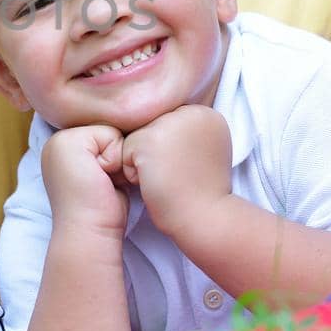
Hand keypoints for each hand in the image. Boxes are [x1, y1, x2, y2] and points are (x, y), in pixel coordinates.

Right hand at [40, 123, 128, 237]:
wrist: (89, 233)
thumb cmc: (102, 212)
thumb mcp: (104, 173)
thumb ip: (108, 152)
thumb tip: (132, 135)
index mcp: (64, 147)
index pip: (107, 133)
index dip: (116, 157)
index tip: (103, 183)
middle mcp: (58, 140)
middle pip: (110, 129)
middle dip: (117, 156)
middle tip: (103, 183)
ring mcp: (60, 140)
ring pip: (111, 130)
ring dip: (116, 158)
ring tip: (103, 181)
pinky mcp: (69, 142)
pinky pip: (110, 135)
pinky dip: (114, 160)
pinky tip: (102, 178)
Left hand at [122, 105, 232, 238]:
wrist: (205, 218)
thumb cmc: (200, 192)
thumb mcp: (203, 151)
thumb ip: (185, 132)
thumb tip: (158, 130)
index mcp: (206, 113)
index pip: (168, 122)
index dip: (171, 150)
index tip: (189, 168)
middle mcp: (190, 111)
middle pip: (151, 126)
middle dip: (157, 154)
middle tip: (179, 174)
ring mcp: (170, 123)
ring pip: (137, 137)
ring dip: (144, 161)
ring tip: (168, 178)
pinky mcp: (149, 140)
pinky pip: (125, 150)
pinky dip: (133, 172)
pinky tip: (155, 182)